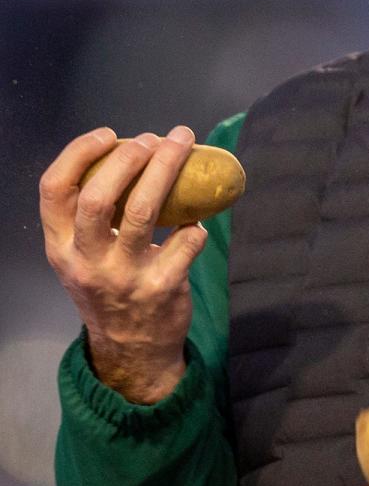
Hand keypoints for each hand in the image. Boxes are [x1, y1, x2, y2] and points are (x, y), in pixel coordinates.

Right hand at [40, 126, 207, 403]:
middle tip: (152, 139)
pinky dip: (196, 220)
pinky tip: (198, 215)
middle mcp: (86, 261)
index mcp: (60, 246)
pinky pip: (186, 239)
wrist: (131, 350)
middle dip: (128, 158)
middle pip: (99, 197)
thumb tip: (131, 152)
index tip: (108, 135)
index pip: (54, 190)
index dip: (78, 154)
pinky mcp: (161, 287)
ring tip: (182, 144)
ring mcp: (124, 276)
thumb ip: (91, 216)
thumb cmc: (108, 287)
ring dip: (167, 168)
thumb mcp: (81, 257)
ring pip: (145, 210)